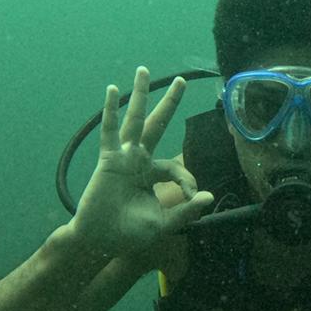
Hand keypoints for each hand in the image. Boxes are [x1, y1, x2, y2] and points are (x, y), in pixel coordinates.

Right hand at [67, 67, 212, 255]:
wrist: (101, 240)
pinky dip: (111, 111)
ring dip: (141, 95)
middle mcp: (139, 160)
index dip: (187, 180)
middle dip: (170, 103)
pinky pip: (110, 132)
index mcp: (152, 174)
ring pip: (136, 120)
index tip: (192, 195)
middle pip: (158, 125)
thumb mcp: (164, 223)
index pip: (175, 168)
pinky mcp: (108, 160)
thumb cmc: (129, 233)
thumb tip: (210, 197)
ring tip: (144, 70)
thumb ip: (185, 211)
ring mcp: (124, 157)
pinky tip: (113, 91)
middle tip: (182, 81)